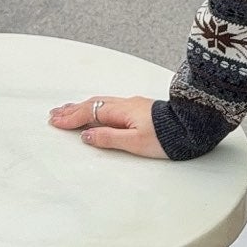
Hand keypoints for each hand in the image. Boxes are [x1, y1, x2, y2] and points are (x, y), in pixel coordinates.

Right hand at [48, 94, 168, 159]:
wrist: (192, 126)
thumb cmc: (168, 136)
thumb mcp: (135, 143)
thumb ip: (109, 138)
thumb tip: (87, 135)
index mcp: (122, 111)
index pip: (89, 113)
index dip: (71, 119)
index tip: (55, 122)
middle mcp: (125, 104)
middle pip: (93, 105)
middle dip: (72, 110)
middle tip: (54, 114)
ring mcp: (134, 104)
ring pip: (101, 103)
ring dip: (83, 106)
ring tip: (69, 110)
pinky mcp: (141, 108)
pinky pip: (110, 104)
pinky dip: (97, 106)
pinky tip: (97, 109)